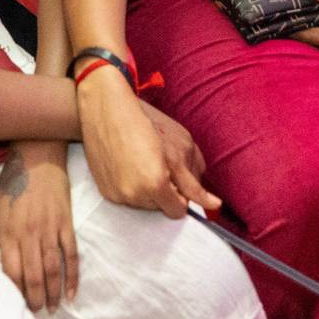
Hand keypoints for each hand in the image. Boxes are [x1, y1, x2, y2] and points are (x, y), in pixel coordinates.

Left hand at [0, 142, 77, 311]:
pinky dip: (72, 277)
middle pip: (32, 275)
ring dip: (53, 293)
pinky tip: (71, 293)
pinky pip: (71, 256)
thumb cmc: (12, 183)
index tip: (16, 300)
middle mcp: (29, 233)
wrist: (37, 157)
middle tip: (37, 310)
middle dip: (35, 298)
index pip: (11, 270)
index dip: (14, 289)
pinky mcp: (66, 224)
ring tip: (53, 308)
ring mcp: (49, 229)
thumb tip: (4, 261)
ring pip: (52, 269)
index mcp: (9, 230)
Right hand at [77, 69, 219, 218]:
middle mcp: (135, 195)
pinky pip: (126, 198)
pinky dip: (130, 186)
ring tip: (141, 160)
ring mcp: (117, 194)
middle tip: (157, 161)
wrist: (105, 109)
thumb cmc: (145, 121)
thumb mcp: (181, 147)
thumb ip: (194, 183)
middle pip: (160, 207)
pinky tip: (128, 164)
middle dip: (164, 189)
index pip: (178, 210)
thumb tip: (214, 205)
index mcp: (156, 184)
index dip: (181, 193)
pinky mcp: (105, 192)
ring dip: (147, 189)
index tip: (176, 177)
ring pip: (143, 204)